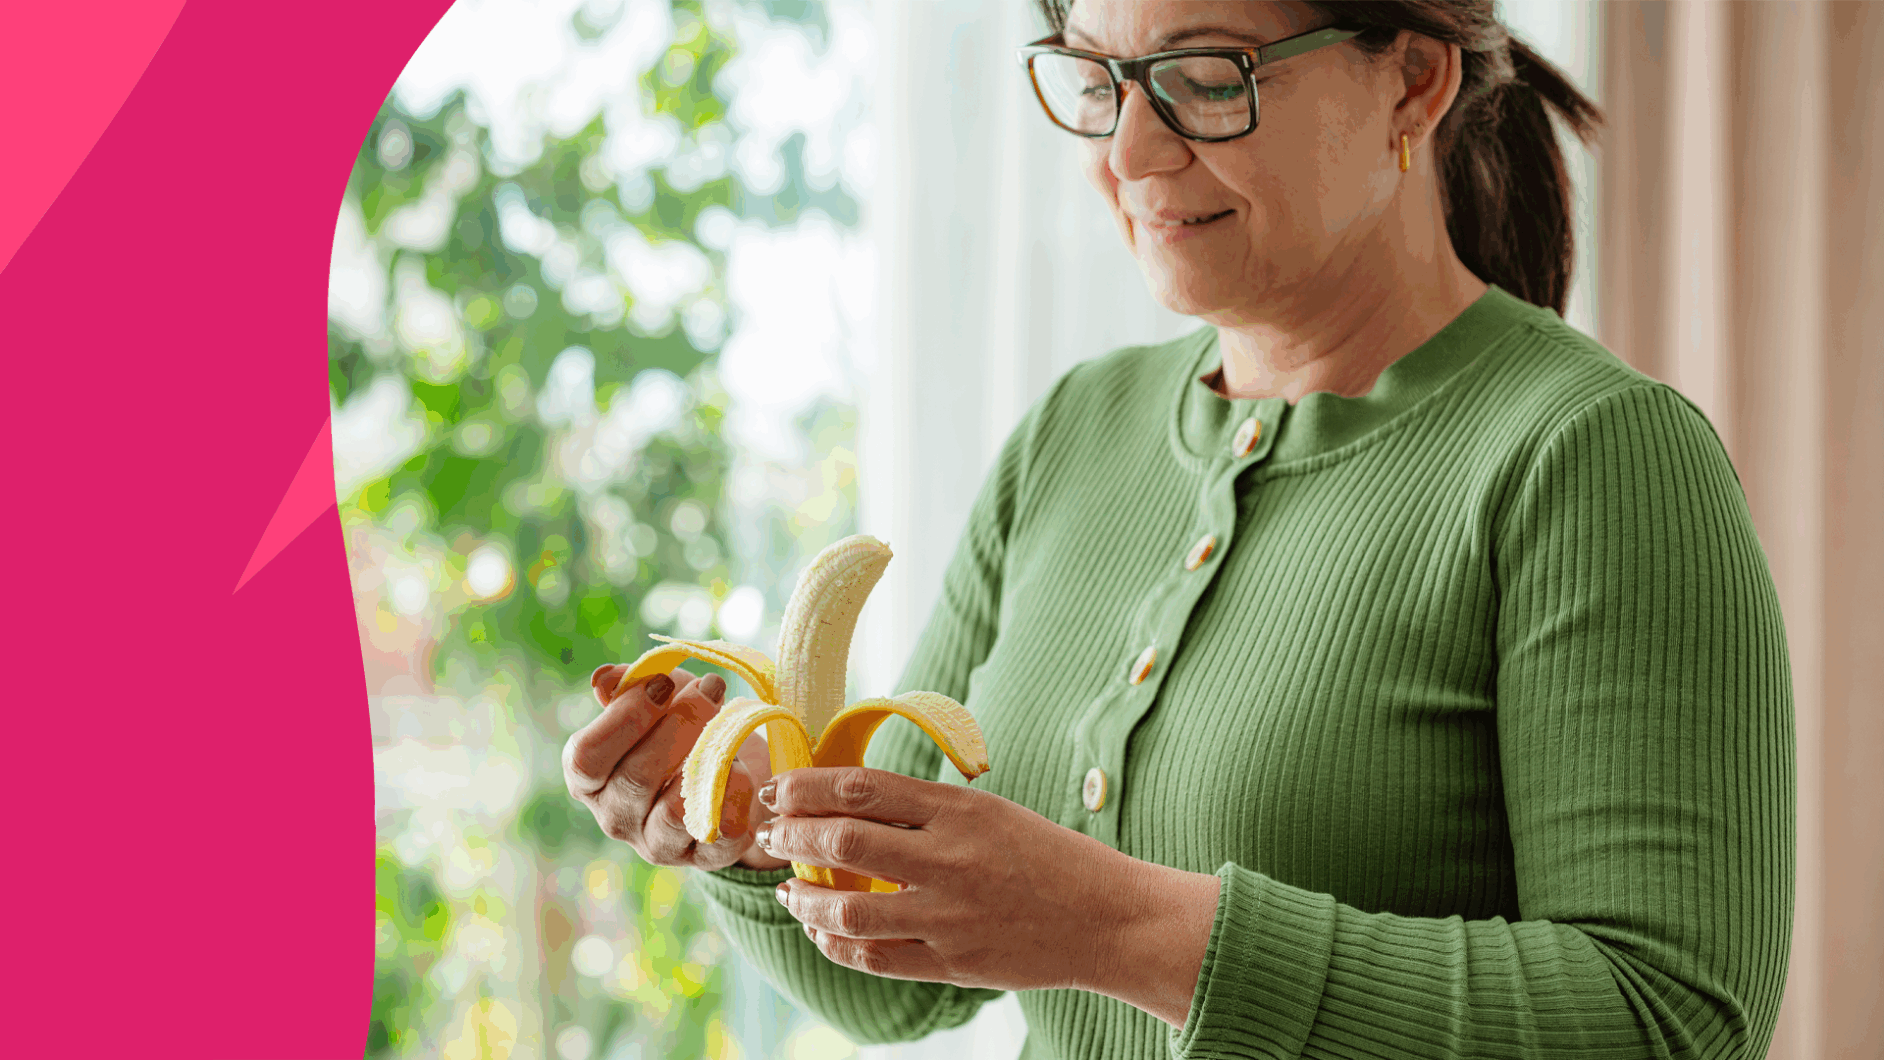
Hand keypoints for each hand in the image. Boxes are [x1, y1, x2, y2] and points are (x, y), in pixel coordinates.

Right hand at [563, 663, 789, 872]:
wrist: (738, 771)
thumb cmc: (686, 729)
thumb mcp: (661, 698)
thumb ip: (629, 686)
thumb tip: (603, 679)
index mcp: (591, 780)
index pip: (585, 758)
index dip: (624, 717)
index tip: (663, 683)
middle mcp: (616, 818)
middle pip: (634, 778)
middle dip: (679, 724)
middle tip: (711, 688)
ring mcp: (657, 844)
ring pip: (674, 812)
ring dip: (706, 758)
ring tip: (728, 726)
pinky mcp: (704, 858)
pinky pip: (719, 830)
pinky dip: (735, 791)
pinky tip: (742, 766)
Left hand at [755, 767, 1219, 1024]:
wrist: (1108, 918)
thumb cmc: (1046, 856)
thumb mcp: (989, 812)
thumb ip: (924, 809)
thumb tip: (846, 801)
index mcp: (960, 810)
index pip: (863, 788)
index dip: (808, 788)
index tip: (780, 790)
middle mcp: (951, 860)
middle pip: (844, 844)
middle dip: (792, 838)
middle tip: (772, 835)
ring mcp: (950, 917)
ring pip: (848, 914)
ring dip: (806, 902)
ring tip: (790, 892)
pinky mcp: (953, 964)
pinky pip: (875, 960)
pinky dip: (837, 946)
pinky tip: (823, 934)